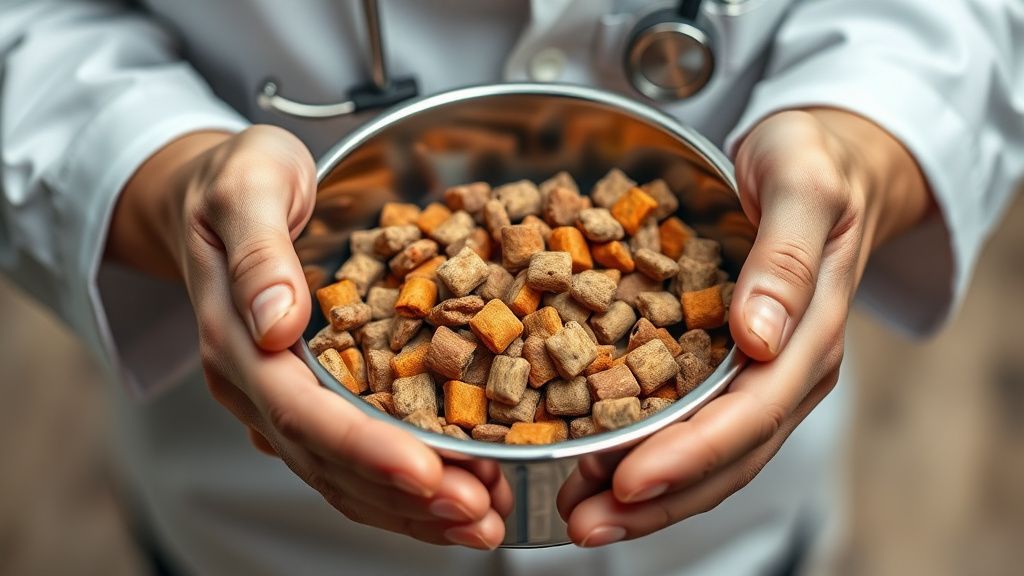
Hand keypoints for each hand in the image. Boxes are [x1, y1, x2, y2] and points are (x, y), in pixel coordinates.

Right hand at [107, 125, 509, 548]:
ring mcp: (280, 399)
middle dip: (407, 495)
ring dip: (413, 508)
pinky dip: (404, 488)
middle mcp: (256, 384)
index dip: (367, 448)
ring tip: (484, 520)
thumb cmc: (239, 179)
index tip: (431, 472)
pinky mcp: (309, 400)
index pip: (303, 411)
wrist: (215, 194)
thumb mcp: (250, 186)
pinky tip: (456, 497)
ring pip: (342, 476)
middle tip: (481, 513)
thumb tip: (278, 323)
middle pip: (328, 460)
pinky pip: (352, 460)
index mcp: (238, 339)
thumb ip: (259, 252)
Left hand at [556, 109, 932, 545]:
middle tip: (584, 525)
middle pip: (726, 456)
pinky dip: (643, 452)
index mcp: (808, 334)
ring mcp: (757, 374)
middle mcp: (785, 368)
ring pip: (705, 455)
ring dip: (644, 494)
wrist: (825, 161)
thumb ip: (786, 258)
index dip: (690, 454)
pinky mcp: (726, 366)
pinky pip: (687, 423)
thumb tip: (758, 338)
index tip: (629, 481)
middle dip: (657, 498)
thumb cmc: (812, 162)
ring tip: (579, 516)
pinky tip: (594, 467)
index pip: (749, 414)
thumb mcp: (803, 186)